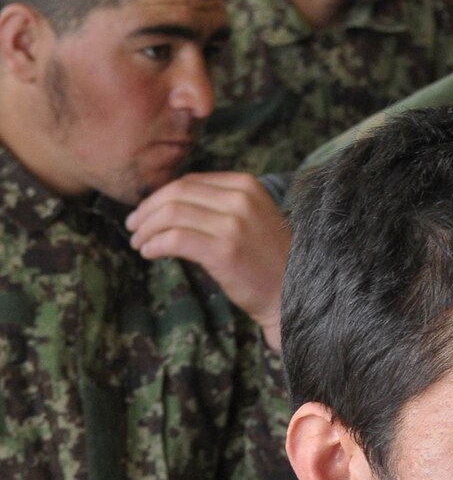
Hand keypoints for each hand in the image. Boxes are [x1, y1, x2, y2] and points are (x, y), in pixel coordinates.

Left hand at [126, 173, 289, 349]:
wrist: (292, 297)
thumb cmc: (268, 264)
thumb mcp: (250, 221)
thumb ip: (219, 206)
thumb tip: (170, 206)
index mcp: (245, 185)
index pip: (190, 182)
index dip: (161, 196)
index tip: (146, 213)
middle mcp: (239, 199)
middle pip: (176, 193)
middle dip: (147, 210)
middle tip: (133, 226)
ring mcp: (232, 224)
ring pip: (171, 214)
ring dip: (147, 228)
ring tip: (138, 242)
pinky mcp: (223, 251)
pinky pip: (175, 239)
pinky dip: (155, 244)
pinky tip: (149, 253)